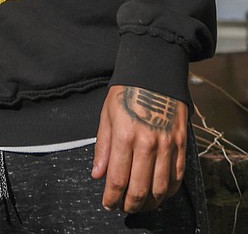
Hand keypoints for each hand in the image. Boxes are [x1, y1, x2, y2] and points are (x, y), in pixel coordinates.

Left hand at [92, 85, 186, 212]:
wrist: (154, 71)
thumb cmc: (127, 91)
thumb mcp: (107, 114)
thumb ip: (103, 147)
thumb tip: (97, 175)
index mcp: (125, 135)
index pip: (117, 179)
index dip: (112, 197)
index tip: (108, 203)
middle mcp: (147, 143)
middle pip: (140, 189)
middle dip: (130, 204)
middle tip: (124, 207)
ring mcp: (167, 144)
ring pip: (160, 188)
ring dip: (150, 203)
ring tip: (141, 204)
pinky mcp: (182, 144)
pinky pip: (177, 177)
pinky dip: (168, 191)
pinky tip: (159, 193)